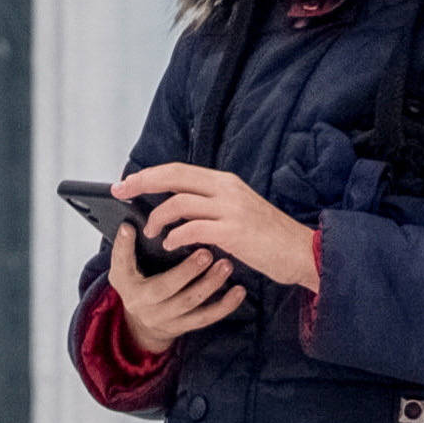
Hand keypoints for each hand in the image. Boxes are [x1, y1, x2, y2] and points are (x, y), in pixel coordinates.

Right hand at [108, 223, 242, 357]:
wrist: (142, 326)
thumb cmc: (136, 287)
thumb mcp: (123, 270)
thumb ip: (124, 250)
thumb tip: (127, 226)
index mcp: (128, 286)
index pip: (123, 264)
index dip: (126, 248)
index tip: (132, 228)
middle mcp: (145, 305)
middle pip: (166, 288)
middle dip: (188, 271)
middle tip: (206, 252)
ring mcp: (165, 319)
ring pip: (190, 303)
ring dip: (210, 284)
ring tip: (226, 265)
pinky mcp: (183, 327)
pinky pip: (206, 318)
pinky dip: (224, 306)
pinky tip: (239, 291)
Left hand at [119, 162, 320, 292]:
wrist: (303, 252)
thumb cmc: (269, 238)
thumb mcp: (239, 212)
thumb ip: (211, 207)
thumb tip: (176, 211)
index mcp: (225, 182)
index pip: (178, 169)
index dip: (149, 174)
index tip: (126, 183)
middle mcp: (226, 188)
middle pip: (173, 176)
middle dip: (141, 183)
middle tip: (120, 193)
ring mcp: (231, 208)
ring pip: (179, 203)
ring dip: (158, 218)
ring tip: (153, 233)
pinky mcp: (233, 231)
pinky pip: (192, 229)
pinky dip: (176, 237)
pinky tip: (171, 245)